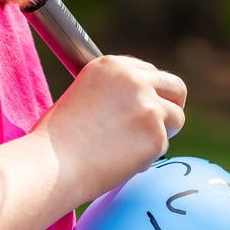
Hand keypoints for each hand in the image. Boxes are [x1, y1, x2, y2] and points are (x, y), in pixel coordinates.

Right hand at [32, 55, 185, 204]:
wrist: (52, 164)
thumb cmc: (57, 138)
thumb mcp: (82, 94)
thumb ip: (113, 92)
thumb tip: (136, 104)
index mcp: (112, 65)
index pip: (149, 72)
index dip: (150, 92)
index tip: (144, 107)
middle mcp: (135, 79)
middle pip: (176, 87)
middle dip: (171, 106)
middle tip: (159, 126)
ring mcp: (149, 106)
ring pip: (176, 118)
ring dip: (161, 133)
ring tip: (130, 148)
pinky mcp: (157, 135)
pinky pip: (164, 146)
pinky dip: (148, 156)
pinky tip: (120, 162)